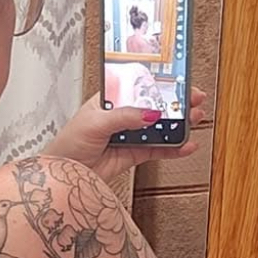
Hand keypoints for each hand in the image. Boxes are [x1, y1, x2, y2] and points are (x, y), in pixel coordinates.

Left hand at [44, 90, 208, 185]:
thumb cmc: (67, 145)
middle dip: (175, 103)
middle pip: (153, 106)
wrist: (63, 176)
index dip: (159, 83)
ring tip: (194, 120)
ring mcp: (128, 135)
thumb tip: (149, 113)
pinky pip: (157, 150)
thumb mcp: (94, 123)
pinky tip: (185, 146)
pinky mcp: (132, 155)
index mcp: (109, 100)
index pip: (138, 86)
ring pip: (158, 128)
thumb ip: (123, 117)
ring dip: (177, 125)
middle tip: (193, 100)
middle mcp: (121, 116)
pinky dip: (172, 149)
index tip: (178, 81)